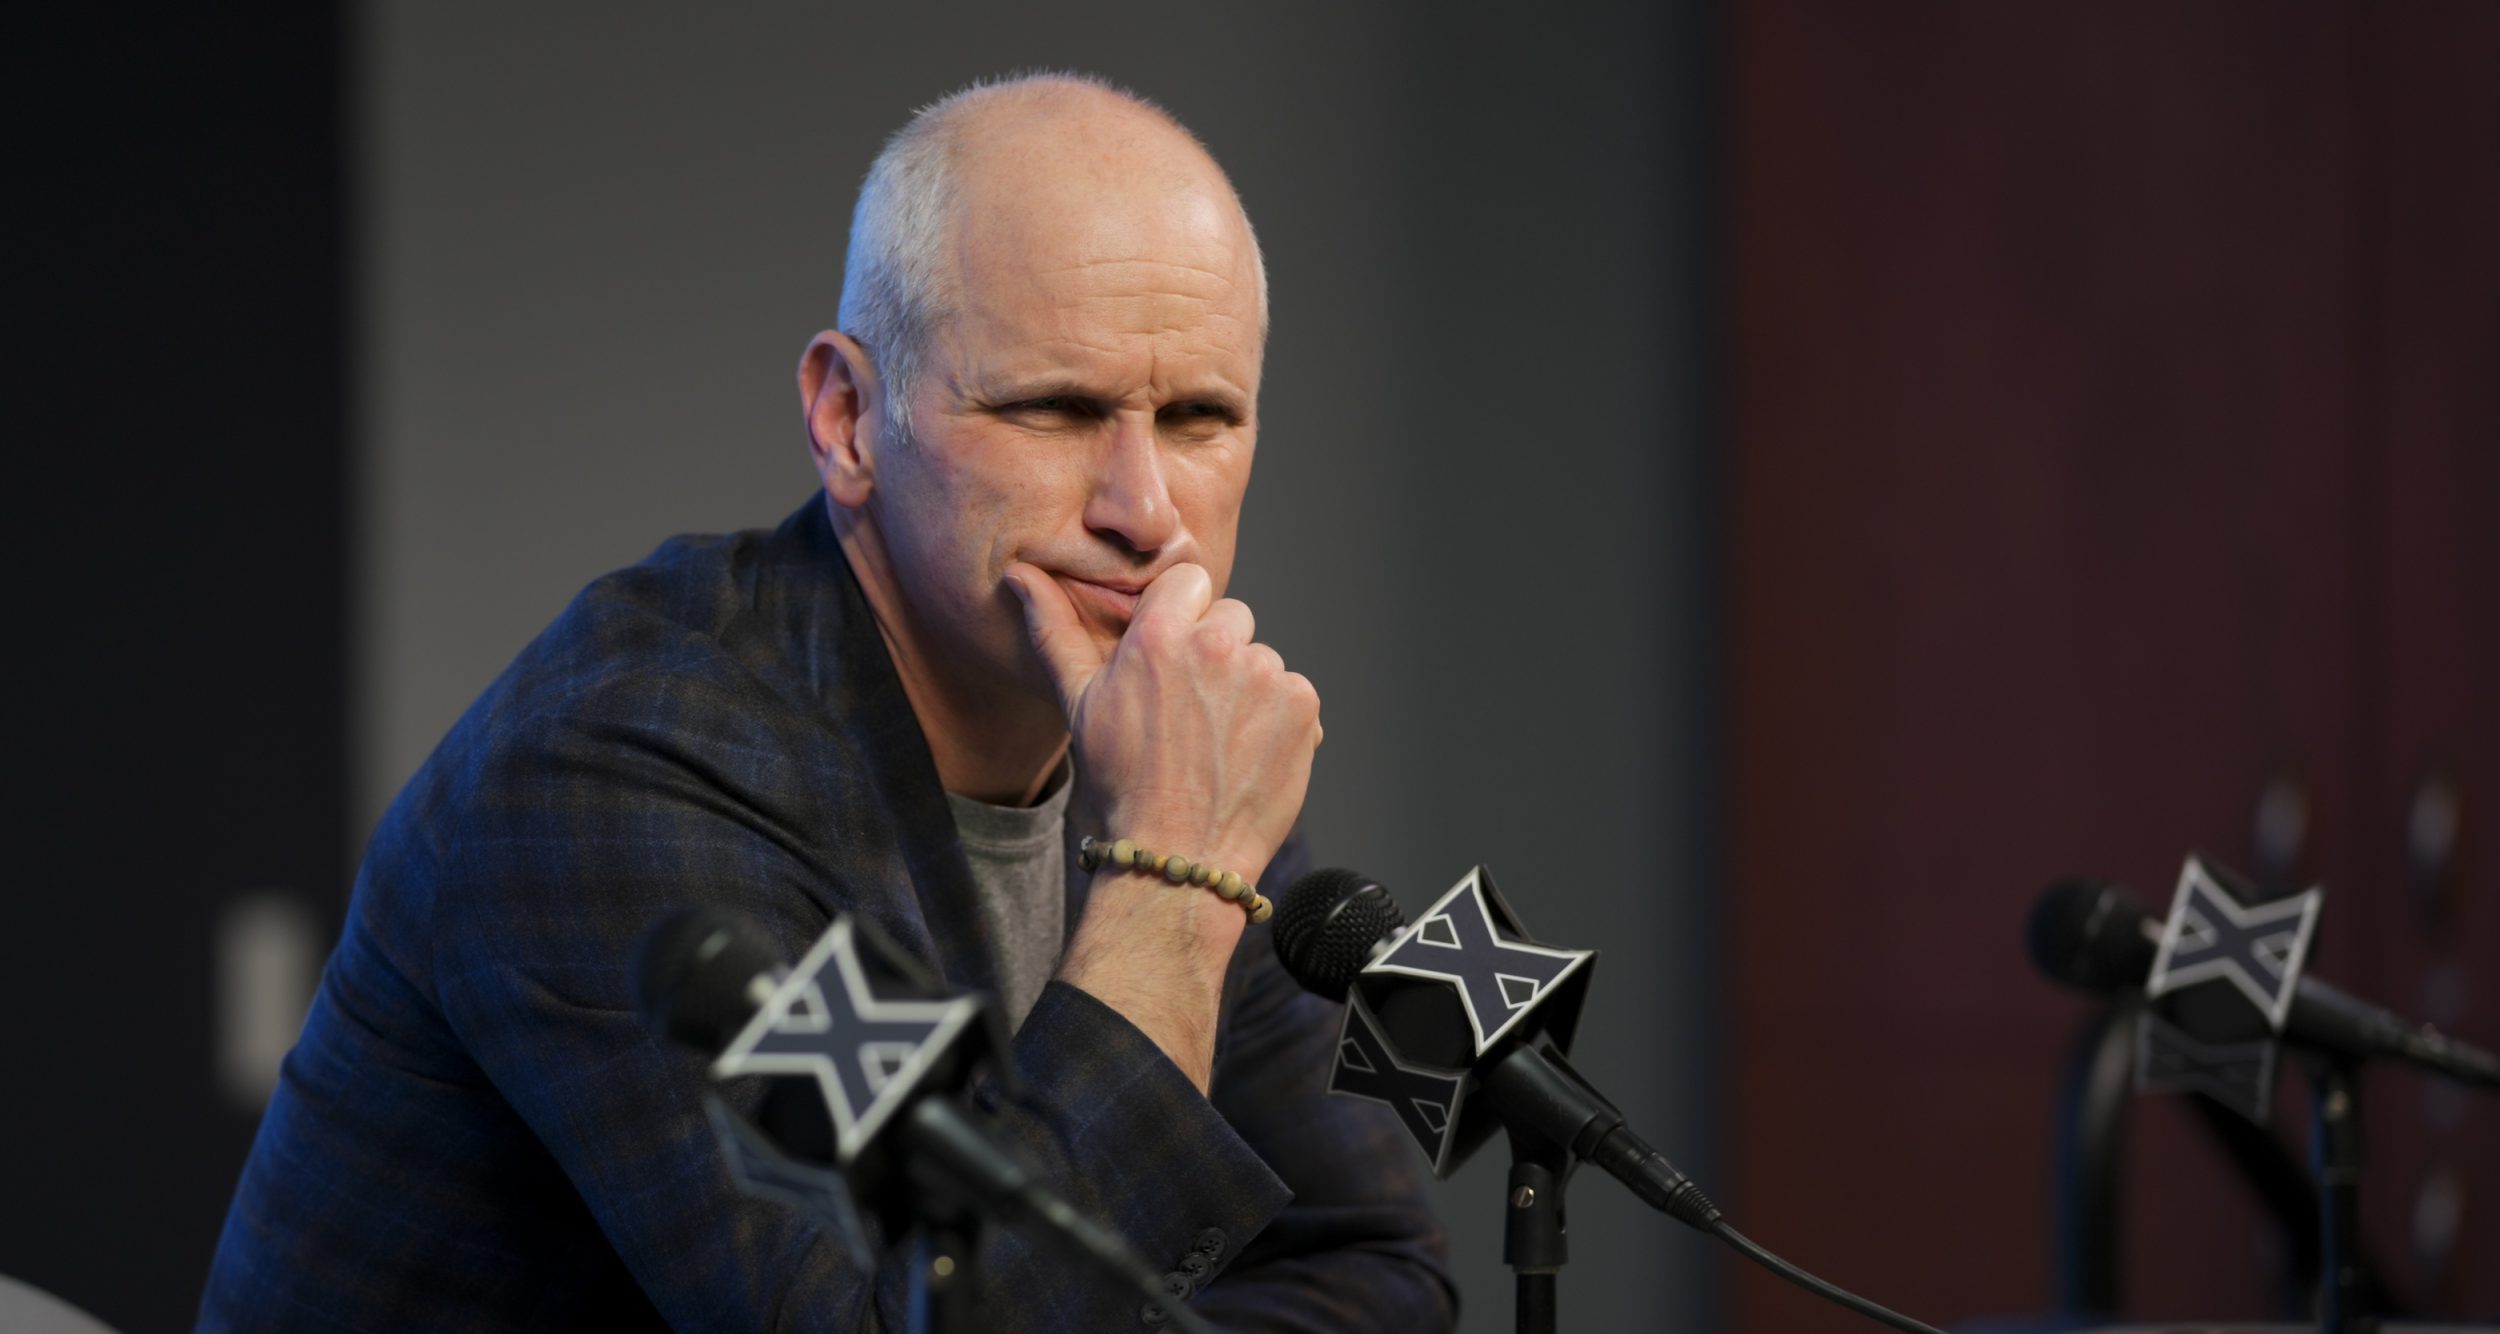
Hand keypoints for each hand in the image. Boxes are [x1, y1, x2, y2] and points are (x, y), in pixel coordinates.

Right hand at [1004, 560, 1321, 1088]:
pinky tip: (1246, 754)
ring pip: (1261, 659)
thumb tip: (1019, 575)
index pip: (1189, 581)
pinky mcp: (1301, 705)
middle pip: (1230, 619)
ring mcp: (1264, 674)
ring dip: (1246, 690)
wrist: (1180, 856)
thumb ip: (1055, 630)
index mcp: (1159, 635)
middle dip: (1215, 653)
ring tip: (1217, 742)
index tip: (1173, 658)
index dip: (1181, 616)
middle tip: (1191, 712)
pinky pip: (1292, 692)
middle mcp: (1217, 644)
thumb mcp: (1079, 704)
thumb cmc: (1121, 783)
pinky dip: (1278, 719)